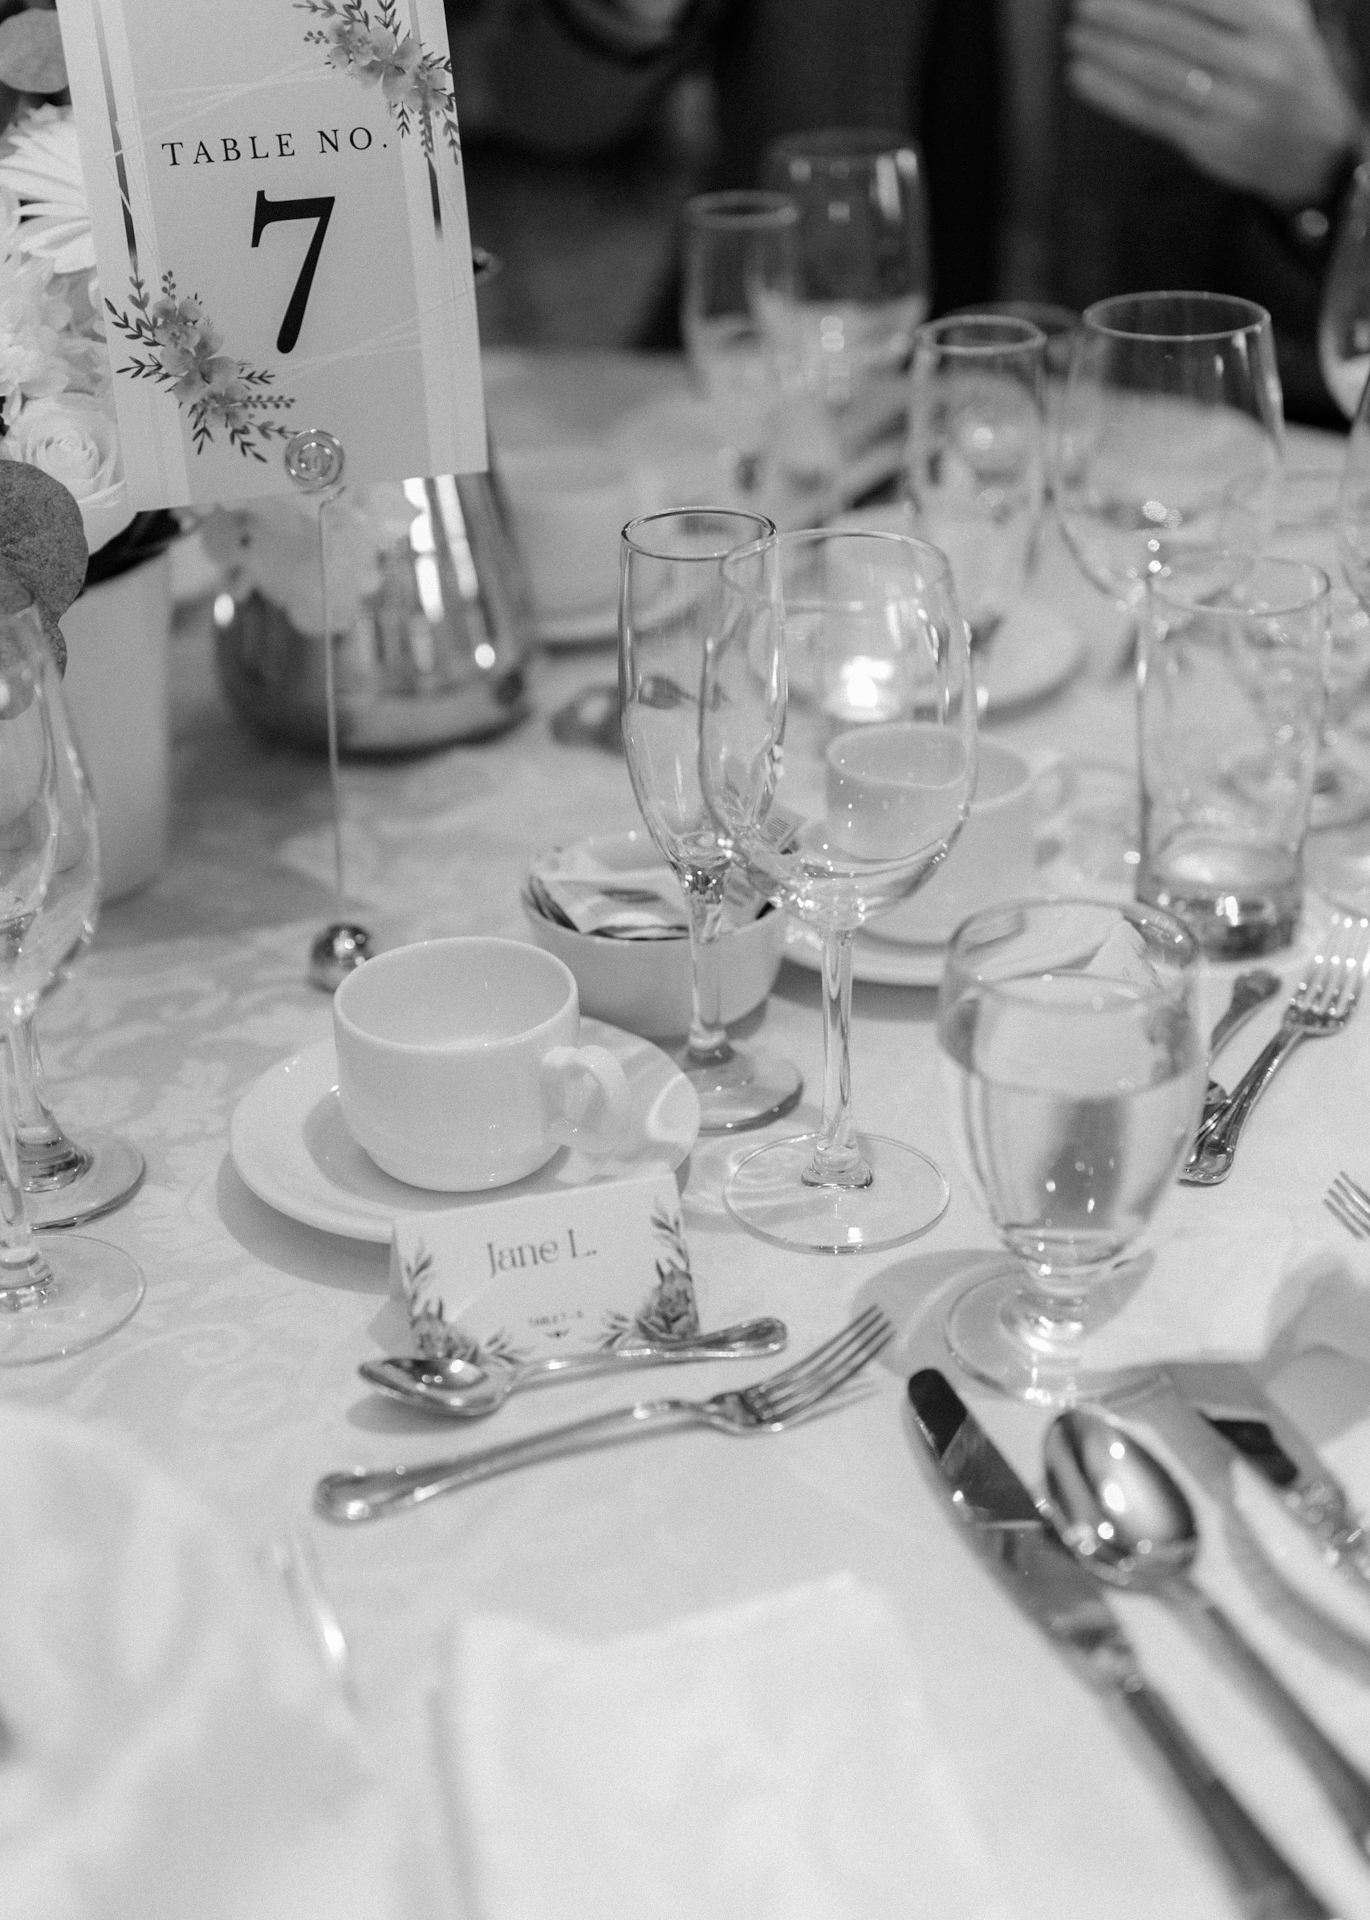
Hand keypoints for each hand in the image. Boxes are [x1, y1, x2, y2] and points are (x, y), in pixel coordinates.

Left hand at [1067, 0, 1363, 208]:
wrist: (1316, 143)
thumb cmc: (1281, 64)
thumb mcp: (1275, 17)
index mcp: (1271, 21)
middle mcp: (1257, 62)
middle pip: (1173, 32)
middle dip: (1119, 16)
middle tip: (1079, 6)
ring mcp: (1235, 106)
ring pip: (1158, 73)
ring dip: (1109, 54)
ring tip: (1075, 39)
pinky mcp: (1212, 142)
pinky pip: (1152, 112)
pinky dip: (1112, 93)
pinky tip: (1083, 76)